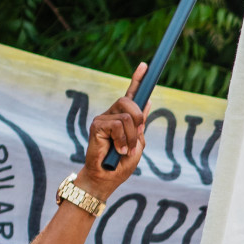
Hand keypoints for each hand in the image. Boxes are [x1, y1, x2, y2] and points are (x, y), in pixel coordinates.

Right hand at [75, 66, 148, 198]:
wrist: (107, 177)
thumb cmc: (122, 163)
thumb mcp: (138, 143)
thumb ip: (141, 125)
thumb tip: (147, 102)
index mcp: (124, 117)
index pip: (131, 94)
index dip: (138, 79)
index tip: (145, 66)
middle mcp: (112, 114)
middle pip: (130, 101)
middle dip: (139, 119)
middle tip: (136, 138)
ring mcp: (103, 118)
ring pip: (127, 116)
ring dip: (131, 136)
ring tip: (124, 149)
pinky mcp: (96, 125)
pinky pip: (118, 126)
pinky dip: (122, 141)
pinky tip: (117, 150)